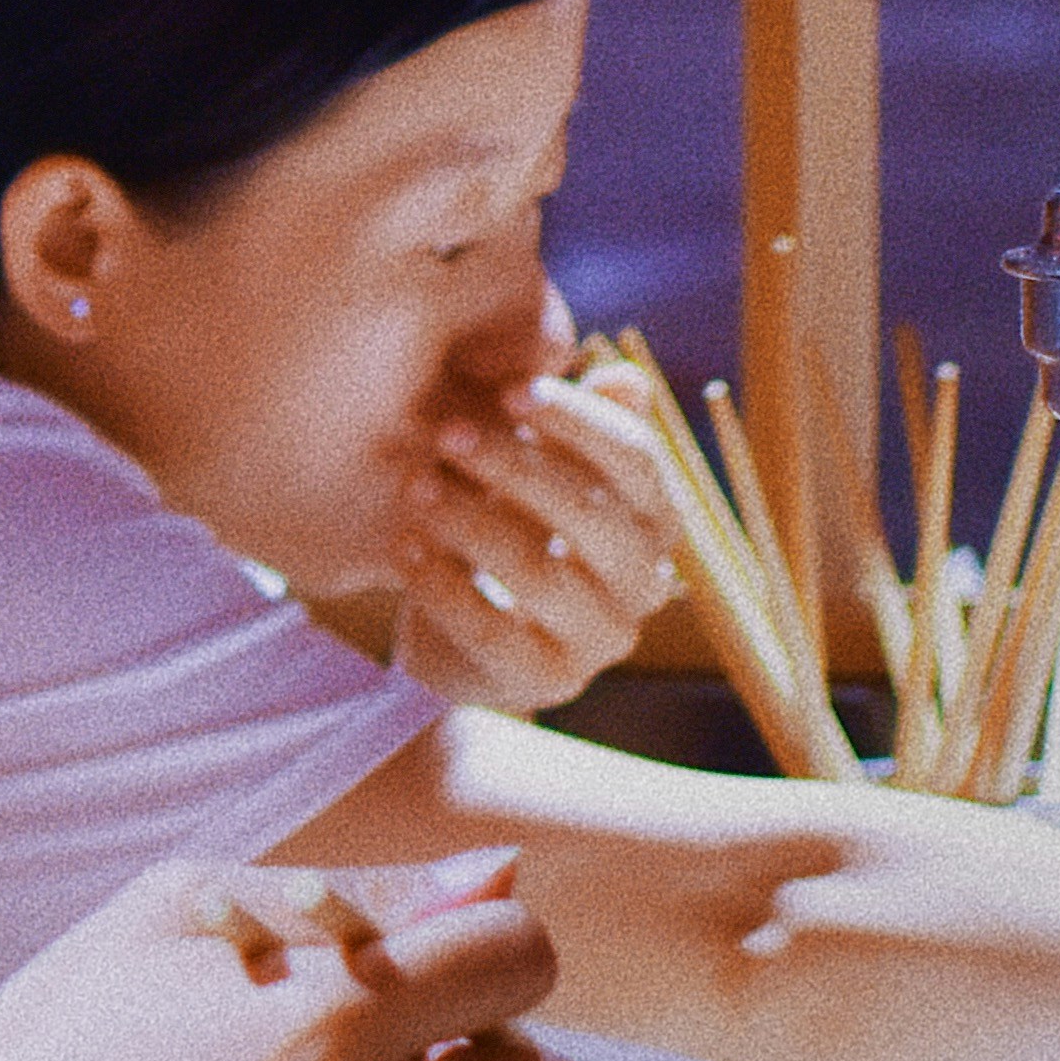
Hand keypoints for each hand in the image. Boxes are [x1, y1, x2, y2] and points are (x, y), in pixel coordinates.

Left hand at [390, 354, 697, 711]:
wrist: (463, 634)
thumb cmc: (508, 526)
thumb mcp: (536, 470)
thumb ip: (572, 425)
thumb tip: (626, 379)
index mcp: (655, 518)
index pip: (637, 460)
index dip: (577, 421)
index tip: (507, 390)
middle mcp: (645, 581)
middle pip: (594, 515)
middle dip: (515, 466)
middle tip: (445, 432)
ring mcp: (604, 638)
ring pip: (542, 574)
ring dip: (471, 522)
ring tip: (415, 487)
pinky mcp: (552, 682)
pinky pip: (496, 634)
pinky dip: (444, 588)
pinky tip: (404, 550)